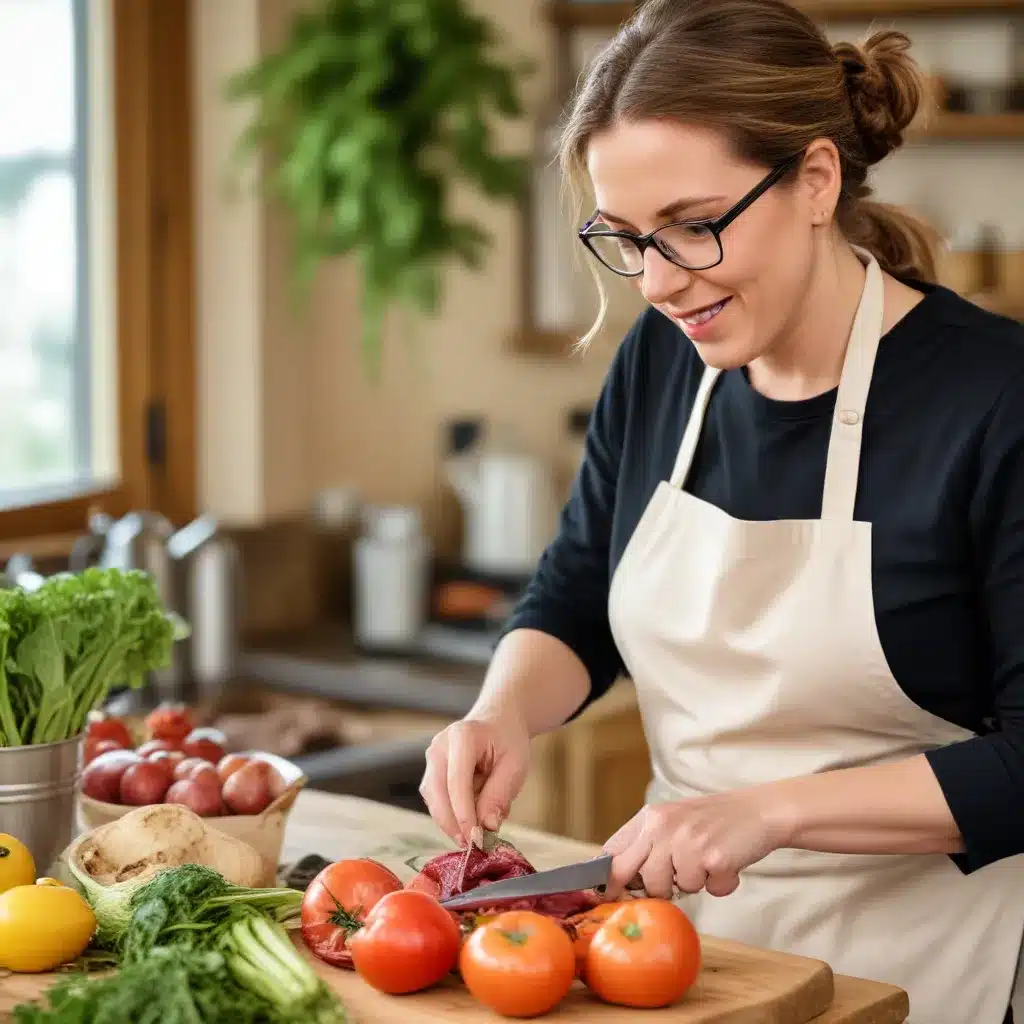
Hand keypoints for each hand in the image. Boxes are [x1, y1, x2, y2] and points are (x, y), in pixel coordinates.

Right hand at [419, 715, 530, 844]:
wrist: (498, 720)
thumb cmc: (508, 740)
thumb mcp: (515, 765)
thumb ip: (500, 794)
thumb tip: (487, 827)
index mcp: (462, 736)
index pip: (456, 781)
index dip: (464, 814)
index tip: (476, 839)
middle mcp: (439, 746)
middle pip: (437, 792)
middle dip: (453, 823)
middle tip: (474, 845)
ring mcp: (432, 758)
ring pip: (433, 799)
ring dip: (452, 821)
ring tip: (478, 830)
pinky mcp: (431, 771)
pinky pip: (436, 799)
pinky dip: (452, 814)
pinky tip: (472, 816)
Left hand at [603, 789, 792, 900]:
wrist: (757, 810)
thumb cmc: (712, 823)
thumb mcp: (671, 823)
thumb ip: (645, 847)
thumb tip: (615, 883)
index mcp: (649, 818)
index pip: (611, 853)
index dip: (606, 880)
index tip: (605, 897)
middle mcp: (663, 826)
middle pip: (635, 877)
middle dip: (651, 888)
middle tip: (671, 882)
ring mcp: (687, 841)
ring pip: (669, 890)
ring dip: (691, 885)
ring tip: (706, 863)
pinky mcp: (713, 858)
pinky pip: (707, 891)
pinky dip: (719, 886)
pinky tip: (726, 865)